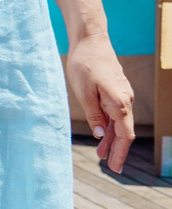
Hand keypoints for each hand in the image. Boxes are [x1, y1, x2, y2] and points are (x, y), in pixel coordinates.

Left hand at [66, 34, 136, 174]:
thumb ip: (94, 115)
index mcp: (119, 103)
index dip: (120, 153)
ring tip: (101, 154)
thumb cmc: (84, 64)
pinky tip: (102, 133)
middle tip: (111, 168)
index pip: (125, 135)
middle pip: (124, 131)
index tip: (115, 168)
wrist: (91, 40)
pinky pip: (116, 113)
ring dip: (112, 139)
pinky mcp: (116, 90)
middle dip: (117, 150)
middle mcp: (125, 100)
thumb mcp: (83, 92)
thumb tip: (101, 135)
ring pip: (119, 122)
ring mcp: (122, 95)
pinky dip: (110, 125)